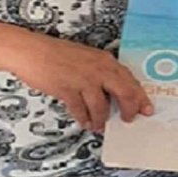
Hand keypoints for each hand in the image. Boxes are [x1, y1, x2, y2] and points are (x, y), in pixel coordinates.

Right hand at [7, 34, 152, 131]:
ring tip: (97, 125)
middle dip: (128, 110)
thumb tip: (113, 92)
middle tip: (127, 120)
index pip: (130, 80)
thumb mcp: (85, 58)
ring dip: (100, 120)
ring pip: (102, 107)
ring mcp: (83, 80)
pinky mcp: (68, 90)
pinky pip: (81, 111)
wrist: (31, 51)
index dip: (140, 97)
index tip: (146, 109)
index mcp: (105, 60)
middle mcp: (98, 69)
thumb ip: (100, 72)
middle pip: (124, 94)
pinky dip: (83, 119)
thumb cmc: (56, 54)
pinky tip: (83, 121)